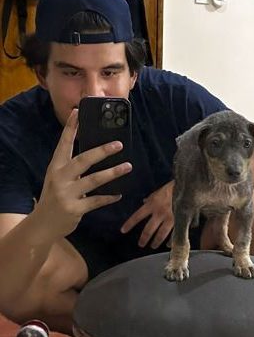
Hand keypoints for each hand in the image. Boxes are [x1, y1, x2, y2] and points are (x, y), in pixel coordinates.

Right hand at [34, 109, 132, 238]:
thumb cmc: (55, 196)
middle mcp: (60, 178)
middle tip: (119, 144)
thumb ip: (73, 167)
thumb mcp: (58, 178)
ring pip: (94, 180)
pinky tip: (119, 193)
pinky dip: (109, 197)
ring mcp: (66, 194)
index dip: (71, 128)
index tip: (78, 112)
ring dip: (113, 173)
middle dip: (102, 151)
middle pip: (83, 160)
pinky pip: (96, 201)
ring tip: (128, 166)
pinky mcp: (74, 209)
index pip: (63, 144)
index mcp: (56, 167)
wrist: (42, 224)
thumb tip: (98, 152)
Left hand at [120, 180, 174, 248]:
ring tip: (153, 246)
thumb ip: (151, 198)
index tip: (123, 231)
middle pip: (149, 229)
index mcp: (152, 204)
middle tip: (141, 244)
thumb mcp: (159, 190)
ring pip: (161, 234)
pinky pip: (174, 234)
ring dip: (156, 241)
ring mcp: (170, 218)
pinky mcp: (180, 221)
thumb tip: (144, 202)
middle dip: (144, 238)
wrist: (189, 187)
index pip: (137, 216)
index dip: (130, 224)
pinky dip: (171, 240)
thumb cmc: (173, 187)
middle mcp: (159, 213)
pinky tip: (168, 245)